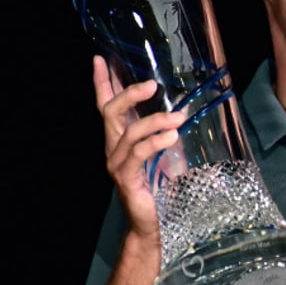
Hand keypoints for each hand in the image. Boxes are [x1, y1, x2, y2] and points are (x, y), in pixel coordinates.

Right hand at [92, 55, 185, 240]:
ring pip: (129, 132)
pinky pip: (138, 153)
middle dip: (129, 94)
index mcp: (121, 140)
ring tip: (179, 117)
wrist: (154, 225)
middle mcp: (113, 149)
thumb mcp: (168, 152)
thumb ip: (168, 131)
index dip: (103, 83)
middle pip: (111, 112)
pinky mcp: (126, 178)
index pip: (107, 106)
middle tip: (152, 84)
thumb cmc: (163, 188)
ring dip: (155, 120)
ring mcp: (117, 163)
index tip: (100, 59)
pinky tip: (172, 136)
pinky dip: (156, 141)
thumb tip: (185, 108)